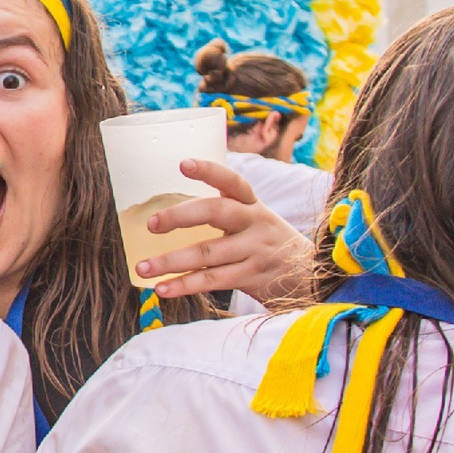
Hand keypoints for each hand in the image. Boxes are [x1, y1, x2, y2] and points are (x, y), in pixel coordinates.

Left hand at [136, 158, 313, 302]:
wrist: (311, 275)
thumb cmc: (267, 242)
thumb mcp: (254, 219)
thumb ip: (223, 212)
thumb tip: (166, 213)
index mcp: (251, 204)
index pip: (232, 181)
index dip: (208, 171)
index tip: (183, 164)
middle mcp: (254, 222)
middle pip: (215, 212)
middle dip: (179, 217)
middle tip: (151, 223)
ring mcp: (254, 250)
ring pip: (207, 253)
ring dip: (170, 262)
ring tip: (142, 267)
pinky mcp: (252, 276)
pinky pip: (212, 281)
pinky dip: (184, 286)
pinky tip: (162, 289)